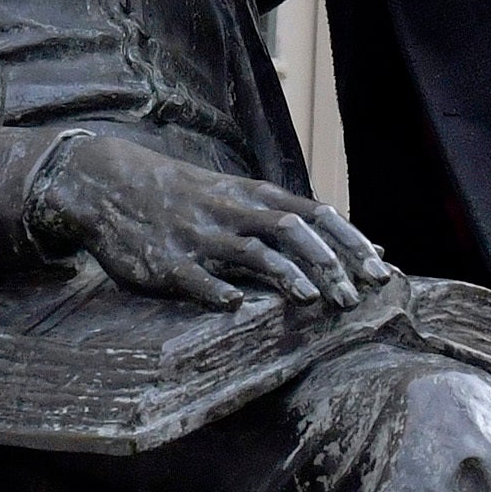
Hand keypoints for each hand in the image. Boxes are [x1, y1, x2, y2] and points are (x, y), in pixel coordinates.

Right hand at [43, 133, 390, 310]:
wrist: (110, 185)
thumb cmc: (186, 197)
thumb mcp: (239, 198)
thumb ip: (293, 221)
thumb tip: (368, 248)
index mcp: (254, 196)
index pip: (317, 214)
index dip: (351, 243)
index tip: (380, 272)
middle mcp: (233, 212)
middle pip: (293, 231)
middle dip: (328, 264)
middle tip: (354, 298)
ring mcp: (200, 236)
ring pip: (251, 251)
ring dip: (285, 274)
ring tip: (312, 301)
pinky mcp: (168, 261)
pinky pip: (197, 278)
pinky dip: (218, 291)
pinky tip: (237, 306)